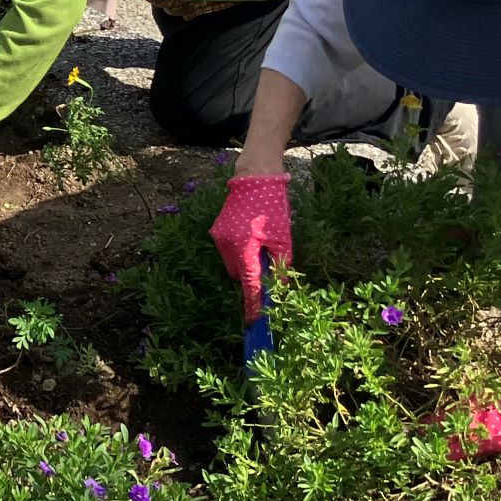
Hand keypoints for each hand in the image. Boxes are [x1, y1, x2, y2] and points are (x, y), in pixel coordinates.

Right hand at [209, 174, 292, 322]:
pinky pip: (229, 251)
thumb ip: (280, 265)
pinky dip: (240, 252)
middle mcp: (226, 246)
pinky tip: (252, 236)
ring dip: (247, 264)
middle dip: (252, 278)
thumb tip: (280, 288)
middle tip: (269, 267)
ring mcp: (219, 238)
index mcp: (244, 249)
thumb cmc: (271, 207)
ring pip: (234, 264)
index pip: (249, 285)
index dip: (253, 305)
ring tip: (262, 245)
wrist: (253, 177)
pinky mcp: (217, 231)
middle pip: (239, 276)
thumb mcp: (283, 238)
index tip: (255, 322)